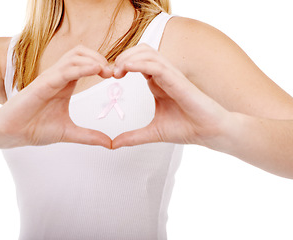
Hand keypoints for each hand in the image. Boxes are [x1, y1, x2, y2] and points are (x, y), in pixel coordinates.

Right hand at [0, 45, 112, 148]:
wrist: (10, 133)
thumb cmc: (33, 128)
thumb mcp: (69, 133)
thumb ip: (89, 136)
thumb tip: (109, 144)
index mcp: (65, 84)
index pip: (85, 63)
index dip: (102, 66)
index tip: (115, 77)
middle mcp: (58, 77)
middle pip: (81, 53)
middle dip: (100, 58)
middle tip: (113, 72)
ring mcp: (50, 78)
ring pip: (74, 56)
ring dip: (93, 60)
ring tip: (107, 71)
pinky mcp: (43, 83)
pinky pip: (65, 70)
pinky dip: (82, 67)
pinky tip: (95, 70)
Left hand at [112, 44, 230, 148]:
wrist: (210, 133)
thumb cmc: (187, 128)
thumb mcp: (152, 133)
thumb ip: (133, 137)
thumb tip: (112, 145)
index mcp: (157, 83)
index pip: (138, 62)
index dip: (122, 64)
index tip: (111, 77)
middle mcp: (164, 76)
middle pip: (141, 51)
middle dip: (123, 56)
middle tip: (112, 72)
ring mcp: (172, 76)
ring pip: (148, 53)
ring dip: (129, 57)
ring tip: (117, 70)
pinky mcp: (178, 80)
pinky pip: (157, 65)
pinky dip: (139, 63)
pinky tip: (127, 69)